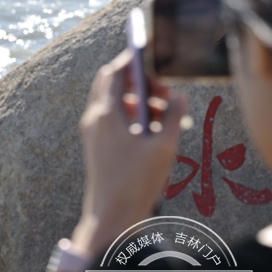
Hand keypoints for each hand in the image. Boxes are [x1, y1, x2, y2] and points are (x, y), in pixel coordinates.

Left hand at [71, 49, 187, 255]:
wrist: (111, 215)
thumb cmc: (136, 181)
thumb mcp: (164, 146)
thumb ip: (173, 115)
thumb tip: (179, 96)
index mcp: (106, 113)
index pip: (114, 72)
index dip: (132, 60)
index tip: (151, 56)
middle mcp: (93, 118)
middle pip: (109, 83)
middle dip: (136, 79)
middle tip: (162, 89)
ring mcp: (92, 131)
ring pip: (111, 101)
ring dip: (136, 99)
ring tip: (163, 114)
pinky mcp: (95, 144)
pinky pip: (111, 118)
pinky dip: (129, 115)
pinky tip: (151, 131)